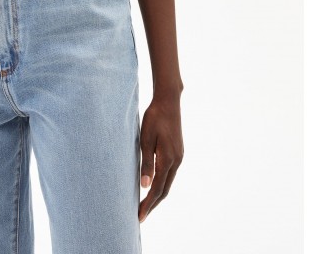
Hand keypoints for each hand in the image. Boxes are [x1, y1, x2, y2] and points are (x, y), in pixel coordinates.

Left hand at [138, 94, 183, 222]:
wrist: (168, 101)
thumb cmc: (154, 117)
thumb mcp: (146, 139)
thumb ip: (146, 163)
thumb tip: (144, 186)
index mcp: (168, 159)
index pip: (157, 188)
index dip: (148, 204)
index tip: (139, 216)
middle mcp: (176, 161)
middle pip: (164, 190)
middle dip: (152, 204)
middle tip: (140, 216)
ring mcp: (179, 157)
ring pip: (168, 183)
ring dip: (157, 195)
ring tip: (145, 205)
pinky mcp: (178, 152)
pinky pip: (169, 174)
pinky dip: (161, 184)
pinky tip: (153, 186)